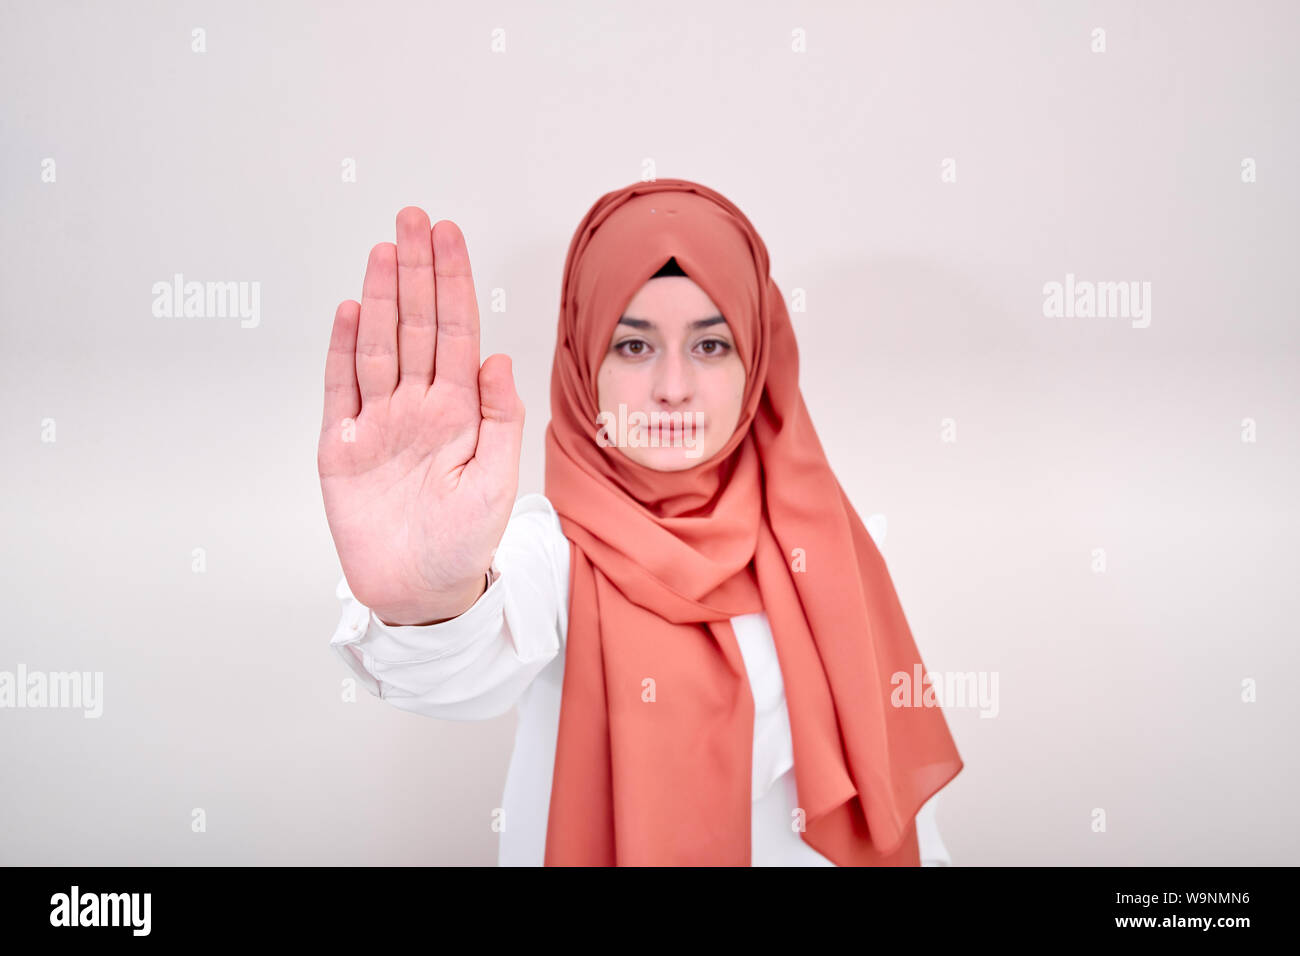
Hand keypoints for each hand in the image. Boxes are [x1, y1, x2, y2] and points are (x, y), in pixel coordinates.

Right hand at [317, 208, 524, 624]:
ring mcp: (378, 422)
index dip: (452, 282)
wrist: (418, 592)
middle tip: (414, 217)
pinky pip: (341, 387)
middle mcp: (418, 406)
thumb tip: (500, 359)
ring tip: (385, 250)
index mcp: (459, 411)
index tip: (449, 236)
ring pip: (379, 345)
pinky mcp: (341, 446)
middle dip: (416, 270)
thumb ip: (501, 419)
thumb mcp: (498, 482)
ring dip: (380, 296)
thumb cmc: (465, 542)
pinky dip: (342, 348)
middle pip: (415, 324)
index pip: (456, 332)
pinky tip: (348, 308)